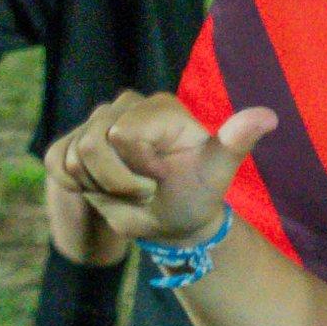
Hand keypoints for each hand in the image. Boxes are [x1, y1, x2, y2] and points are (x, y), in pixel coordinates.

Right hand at [50, 90, 273, 244]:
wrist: (170, 221)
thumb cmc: (197, 194)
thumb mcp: (216, 172)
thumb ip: (235, 142)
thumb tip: (268, 116)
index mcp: (161, 106)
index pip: (123, 135)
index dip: (138, 170)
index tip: (162, 177)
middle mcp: (126, 104)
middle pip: (93, 145)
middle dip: (118, 182)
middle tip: (145, 187)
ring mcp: (95, 121)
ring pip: (74, 157)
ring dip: (100, 187)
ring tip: (128, 187)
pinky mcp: (71, 141)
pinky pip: (58, 163)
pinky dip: (78, 187)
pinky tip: (102, 188)